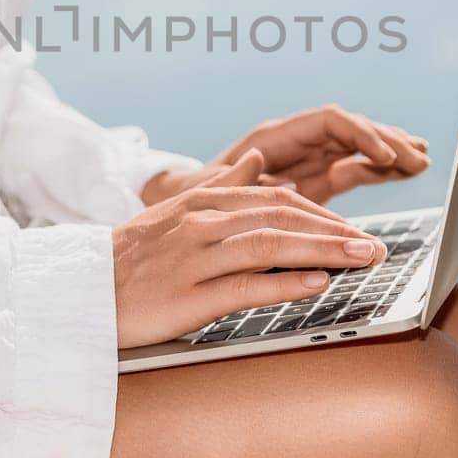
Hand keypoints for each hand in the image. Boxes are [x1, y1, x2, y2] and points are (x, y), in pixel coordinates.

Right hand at [113, 149, 387, 348]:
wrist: (80, 291)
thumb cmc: (133, 257)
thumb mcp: (176, 211)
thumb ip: (222, 186)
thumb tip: (257, 160)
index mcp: (204, 203)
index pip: (277, 201)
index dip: (323, 215)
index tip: (358, 231)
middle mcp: (202, 224)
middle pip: (282, 218)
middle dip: (336, 231)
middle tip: (377, 247)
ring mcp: (195, 259)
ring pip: (270, 246)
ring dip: (324, 251)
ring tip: (363, 260)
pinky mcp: (187, 297)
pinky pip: (243, 286)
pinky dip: (283, 283)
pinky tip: (316, 284)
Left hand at [144, 105, 430, 206]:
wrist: (187, 208)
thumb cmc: (191, 197)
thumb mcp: (205, 188)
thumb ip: (230, 177)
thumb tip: (253, 163)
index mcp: (275, 137)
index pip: (328, 122)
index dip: (359, 134)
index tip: (384, 154)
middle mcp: (297, 142)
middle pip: (352, 130)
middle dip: (387, 139)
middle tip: (420, 157)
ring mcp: (310, 159)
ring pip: (360, 147)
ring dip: (392, 151)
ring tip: (423, 160)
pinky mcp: (318, 180)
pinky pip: (357, 168)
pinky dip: (383, 169)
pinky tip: (408, 171)